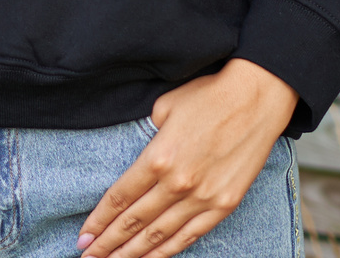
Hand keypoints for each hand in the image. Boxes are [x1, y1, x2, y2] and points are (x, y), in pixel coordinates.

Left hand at [76, 59, 298, 257]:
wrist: (256, 99)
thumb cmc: (207, 97)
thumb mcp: (163, 109)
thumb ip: (146, 138)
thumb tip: (137, 157)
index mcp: (157, 159)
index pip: (119, 199)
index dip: (98, 221)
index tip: (83, 236)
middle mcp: (177, 184)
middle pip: (134, 222)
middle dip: (108, 243)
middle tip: (88, 256)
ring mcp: (203, 198)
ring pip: (160, 236)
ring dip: (134, 254)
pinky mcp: (224, 205)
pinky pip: (190, 236)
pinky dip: (169, 251)